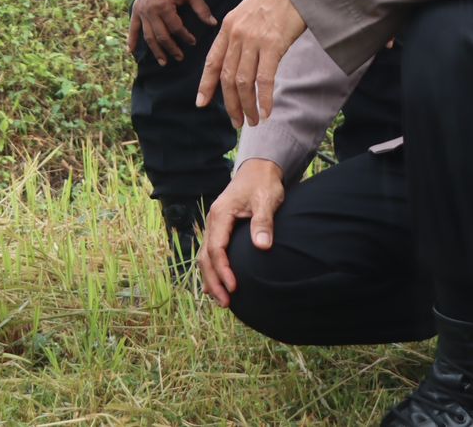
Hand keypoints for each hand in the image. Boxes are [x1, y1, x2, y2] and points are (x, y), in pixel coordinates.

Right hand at [127, 0, 215, 64]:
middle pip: (161, 36)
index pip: (176, 28)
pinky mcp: (136, 11)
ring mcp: (142, 13)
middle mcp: (151, 13)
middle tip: (179, 57)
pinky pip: (133, 28)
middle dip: (171, 48)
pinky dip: (132, 40)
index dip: (185, 37)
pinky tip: (132, 51)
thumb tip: (213, 23)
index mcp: (165, 8)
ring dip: (155, 50)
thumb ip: (201, 8)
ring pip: (148, 36)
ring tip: (162, 61)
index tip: (193, 42)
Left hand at [197, 0, 305, 126]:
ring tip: (252, 121)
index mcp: (227, 27)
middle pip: (227, 77)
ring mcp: (253, 40)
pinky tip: (266, 112)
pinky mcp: (273, 45)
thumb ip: (240, 33)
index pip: (212, 61)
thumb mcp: (247, 12)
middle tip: (236, 122)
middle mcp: (236, 35)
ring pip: (243, 82)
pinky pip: (264, 79)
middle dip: (230, 103)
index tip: (201, 103)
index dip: (206, 84)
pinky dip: (264, 99)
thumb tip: (238, 57)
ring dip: (247, 106)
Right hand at [200, 159, 284, 307]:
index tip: (235, 287)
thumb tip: (263, 246)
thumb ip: (263, 222)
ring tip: (221, 300)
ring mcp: (215, 225)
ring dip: (211, 279)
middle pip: (206, 256)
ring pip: (205, 256)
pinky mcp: (220, 229)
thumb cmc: (263, 185)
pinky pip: (211, 253)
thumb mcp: (266, 200)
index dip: (223, 270)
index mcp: (221, 215)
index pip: (216, 248)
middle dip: (214, 281)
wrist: (258, 171)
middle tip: (226, 302)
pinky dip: (212, 270)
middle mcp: (213, 221)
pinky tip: (216, 284)